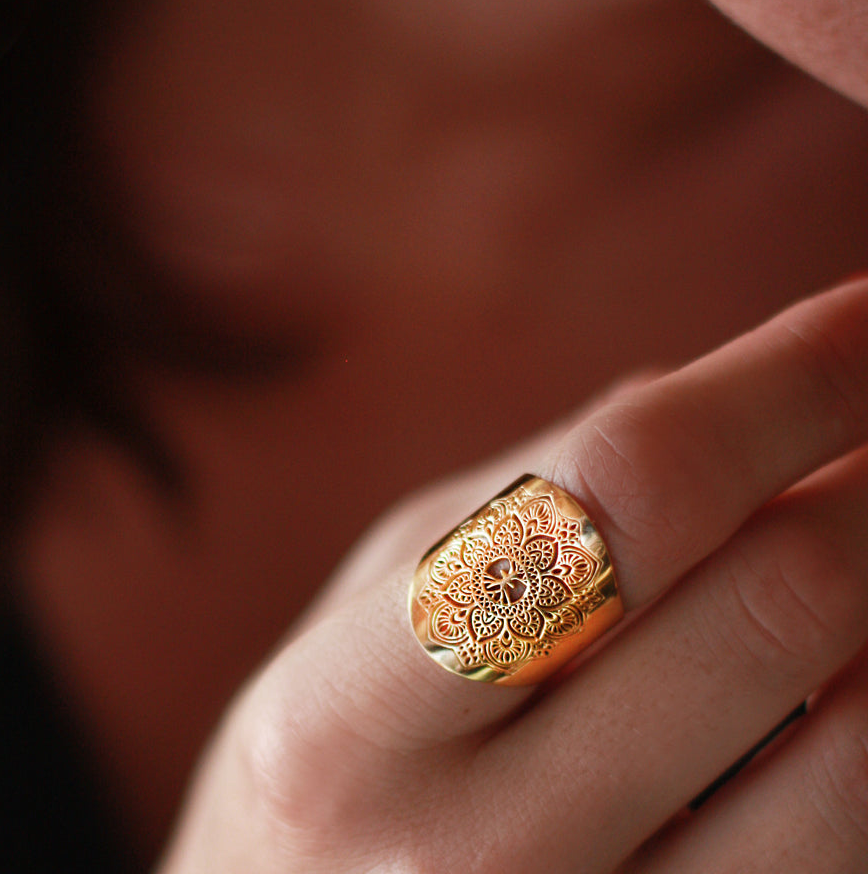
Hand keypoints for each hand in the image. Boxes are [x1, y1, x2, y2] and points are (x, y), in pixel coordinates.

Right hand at [158, 277, 867, 872]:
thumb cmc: (318, 778)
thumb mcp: (361, 620)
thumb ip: (511, 501)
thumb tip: (710, 393)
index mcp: (347, 722)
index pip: (615, 498)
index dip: (775, 384)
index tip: (863, 311)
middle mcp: (466, 858)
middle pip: (767, 607)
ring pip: (860, 758)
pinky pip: (841, 857)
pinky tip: (848, 661)